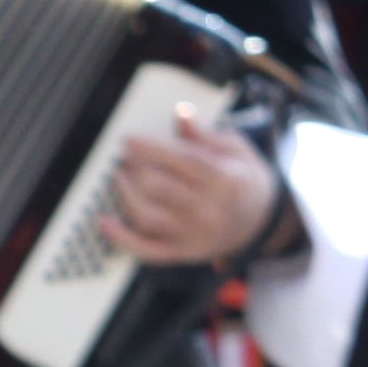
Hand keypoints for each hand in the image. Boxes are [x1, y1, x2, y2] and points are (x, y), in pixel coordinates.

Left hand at [104, 103, 279, 263]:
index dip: (149, 147)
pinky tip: (106, 221)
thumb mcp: (236, 150)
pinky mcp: (182, 251)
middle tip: (127, 157)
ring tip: (120, 177)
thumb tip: (181, 115)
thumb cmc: (243, 181)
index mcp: (225, 179)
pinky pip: (146, 248)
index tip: (129, 139)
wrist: (261, 222)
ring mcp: (194, 233)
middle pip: (157, 186)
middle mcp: (209, 209)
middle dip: (134, 167)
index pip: (181, 159)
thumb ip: (205, 134)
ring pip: (145, 215)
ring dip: (124, 193)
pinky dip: (121, 237)